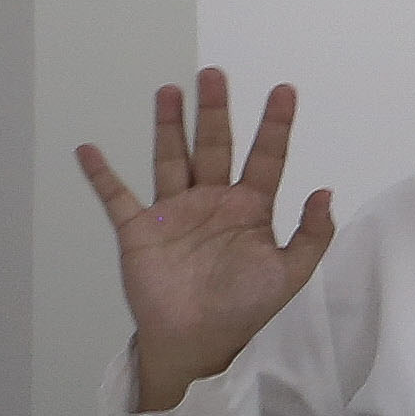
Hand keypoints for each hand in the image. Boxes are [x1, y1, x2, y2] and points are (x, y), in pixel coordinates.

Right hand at [81, 71, 338, 414]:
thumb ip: (312, 235)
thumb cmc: (245, 308)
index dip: (275, 125)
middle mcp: (212, 201)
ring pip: (172, 159)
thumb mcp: (290, 273)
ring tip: (170, 91)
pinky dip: (102, 175)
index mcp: (250, 208)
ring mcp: (175, 212)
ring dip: (169, 127)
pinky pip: (117, 197)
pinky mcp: (140, 230)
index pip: (266, 157)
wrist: (199, 341)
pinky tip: (90, 150)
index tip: (284, 89)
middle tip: (214, 74)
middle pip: (215, 146)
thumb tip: (324, 191)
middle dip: (216, 111)